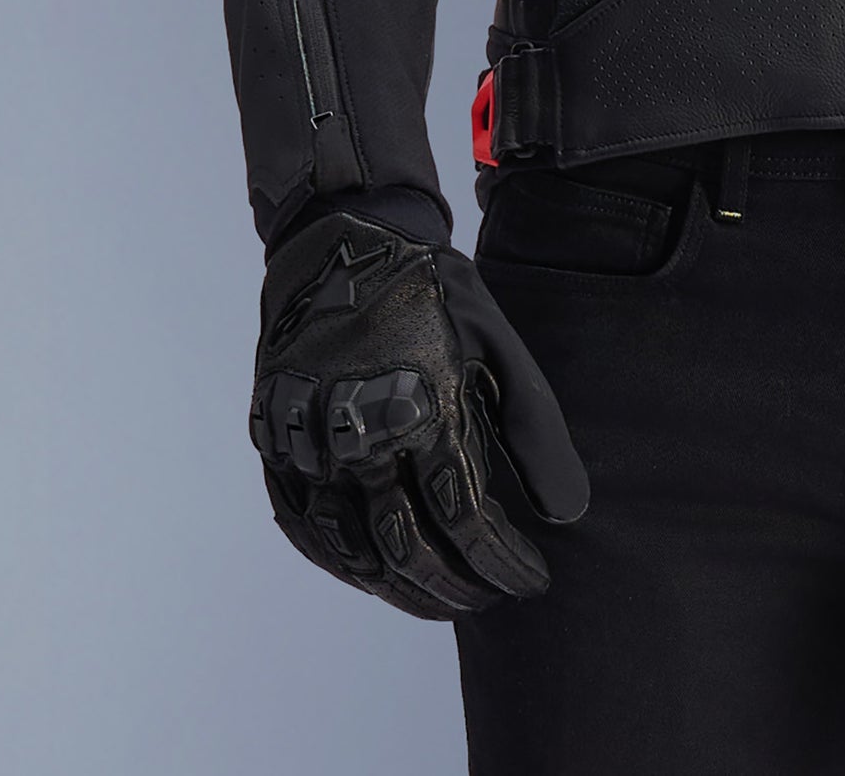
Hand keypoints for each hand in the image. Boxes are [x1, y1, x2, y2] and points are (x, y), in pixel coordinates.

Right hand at [249, 207, 588, 617]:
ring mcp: (312, 446)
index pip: (469, 523)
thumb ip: (534, 428)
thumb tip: (567, 512)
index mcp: (425, 410)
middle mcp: (362, 438)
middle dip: (457, 588)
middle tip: (488, 601)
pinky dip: (343, 566)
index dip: (505, 565)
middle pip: (411, 550)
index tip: (532, 582)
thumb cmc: (433, 294)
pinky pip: (305, 530)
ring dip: (401, 591)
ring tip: (440, 600)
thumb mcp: (500, 345)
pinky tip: (373, 575)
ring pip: (356, 553)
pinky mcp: (277, 445)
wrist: (345, 243)